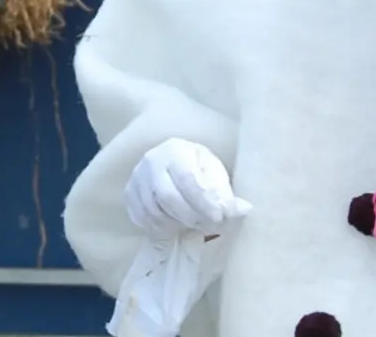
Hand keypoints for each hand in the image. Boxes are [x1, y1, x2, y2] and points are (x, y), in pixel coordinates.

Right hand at [124, 138, 250, 240]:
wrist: (175, 164)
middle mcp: (151, 161)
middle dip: (190, 215)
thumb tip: (245, 209)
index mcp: (176, 150)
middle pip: (167, 196)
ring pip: (153, 209)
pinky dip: (158, 226)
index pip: (187, 178)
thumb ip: (228, 195)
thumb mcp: (216, 176)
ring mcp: (137, 177)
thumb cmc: (199, 170)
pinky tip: (173, 224)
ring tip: (192, 223)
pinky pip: (140, 217)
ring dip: (175, 222)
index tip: (219, 217)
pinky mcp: (130, 193)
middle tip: (206, 224)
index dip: (204, 201)